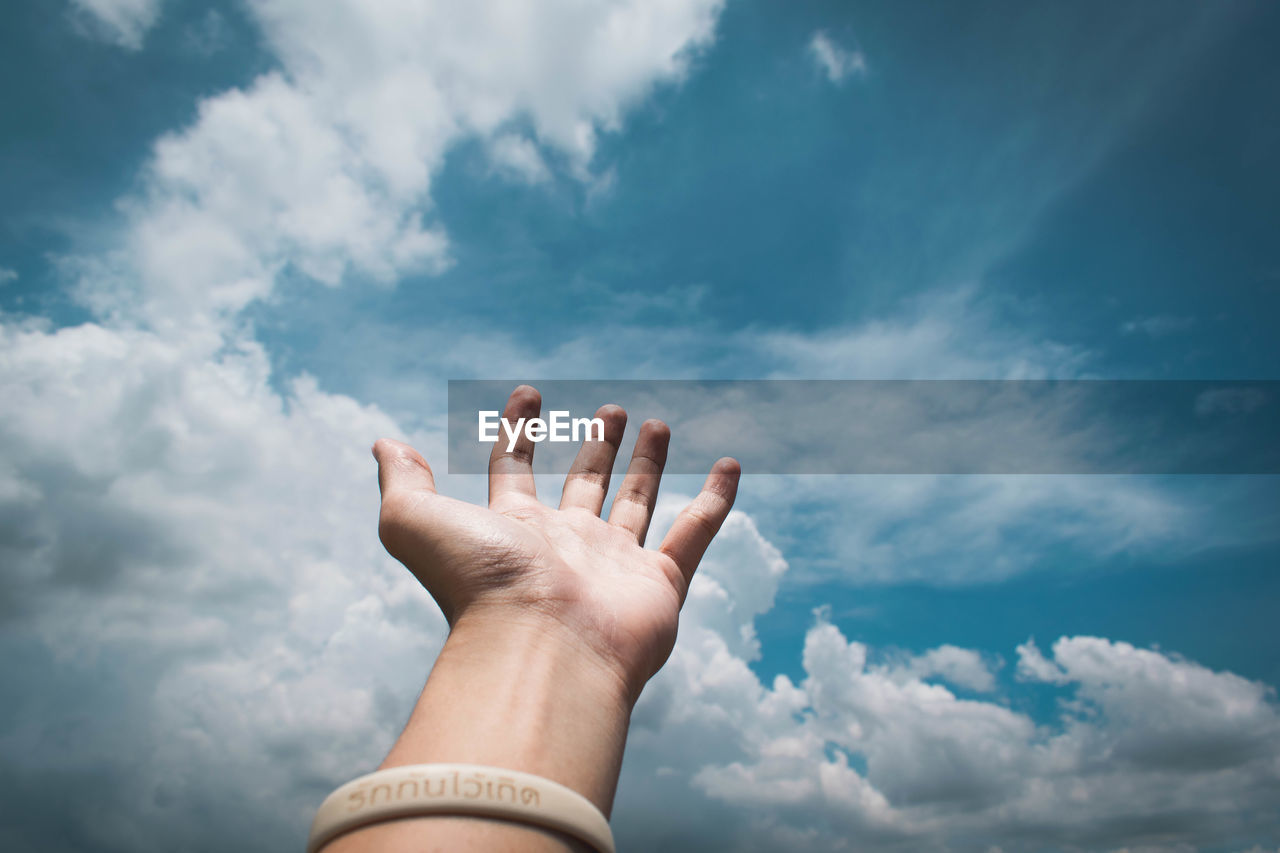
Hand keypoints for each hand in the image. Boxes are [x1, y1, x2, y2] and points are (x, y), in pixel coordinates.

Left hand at [372, 385, 739, 701]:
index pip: (514, 470)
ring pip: (637, 502)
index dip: (517, 431)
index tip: (528, 393)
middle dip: (596, 445)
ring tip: (656, 423)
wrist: (541, 650)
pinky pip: (696, 532)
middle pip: (584, 484)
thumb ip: (403, 482)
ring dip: (647, 463)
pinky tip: (729, 465)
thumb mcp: (417, 522)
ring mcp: (616, 565)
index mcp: (514, 530)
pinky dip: (716, 500)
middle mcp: (566, 546)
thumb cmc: (478, 587)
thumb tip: (382, 444)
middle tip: (611, 410)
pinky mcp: (661, 583)